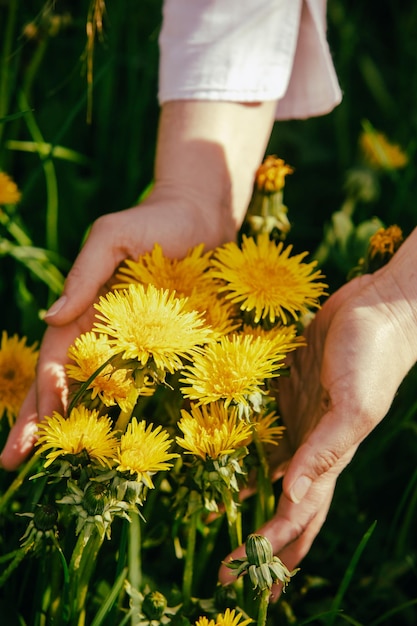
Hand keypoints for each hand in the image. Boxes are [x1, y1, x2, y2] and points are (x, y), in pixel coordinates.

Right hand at [0, 99, 276, 470]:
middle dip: (41, 421)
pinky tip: (124, 441)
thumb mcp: (112, 238)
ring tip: (59, 466)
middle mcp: (108, 334)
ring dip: (81, 427)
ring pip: (105, 392)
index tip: (35, 429)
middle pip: (68, 383)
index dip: (43, 394)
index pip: (56, 359)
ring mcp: (140, 344)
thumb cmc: (156, 222)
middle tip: (13, 463)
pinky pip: (150, 383)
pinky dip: (133, 412)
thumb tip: (50, 318)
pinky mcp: (173, 348)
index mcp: (87, 311)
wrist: (204, 220)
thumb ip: (83, 276)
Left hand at [219, 234, 416, 593]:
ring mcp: (299, 419)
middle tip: (228, 569)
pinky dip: (240, 444)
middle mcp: (311, 446)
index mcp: (330, 458)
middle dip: (260, 539)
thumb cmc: (374, 358)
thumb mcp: (354, 407)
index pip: (298, 516)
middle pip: (283, 504)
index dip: (271, 547)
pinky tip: (220, 452)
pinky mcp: (288, 391)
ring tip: (214, 513)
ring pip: (267, 468)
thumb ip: (325, 451)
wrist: (377, 309)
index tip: (237, 574)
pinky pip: (260, 425)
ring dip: (243, 493)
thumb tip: (290, 495)